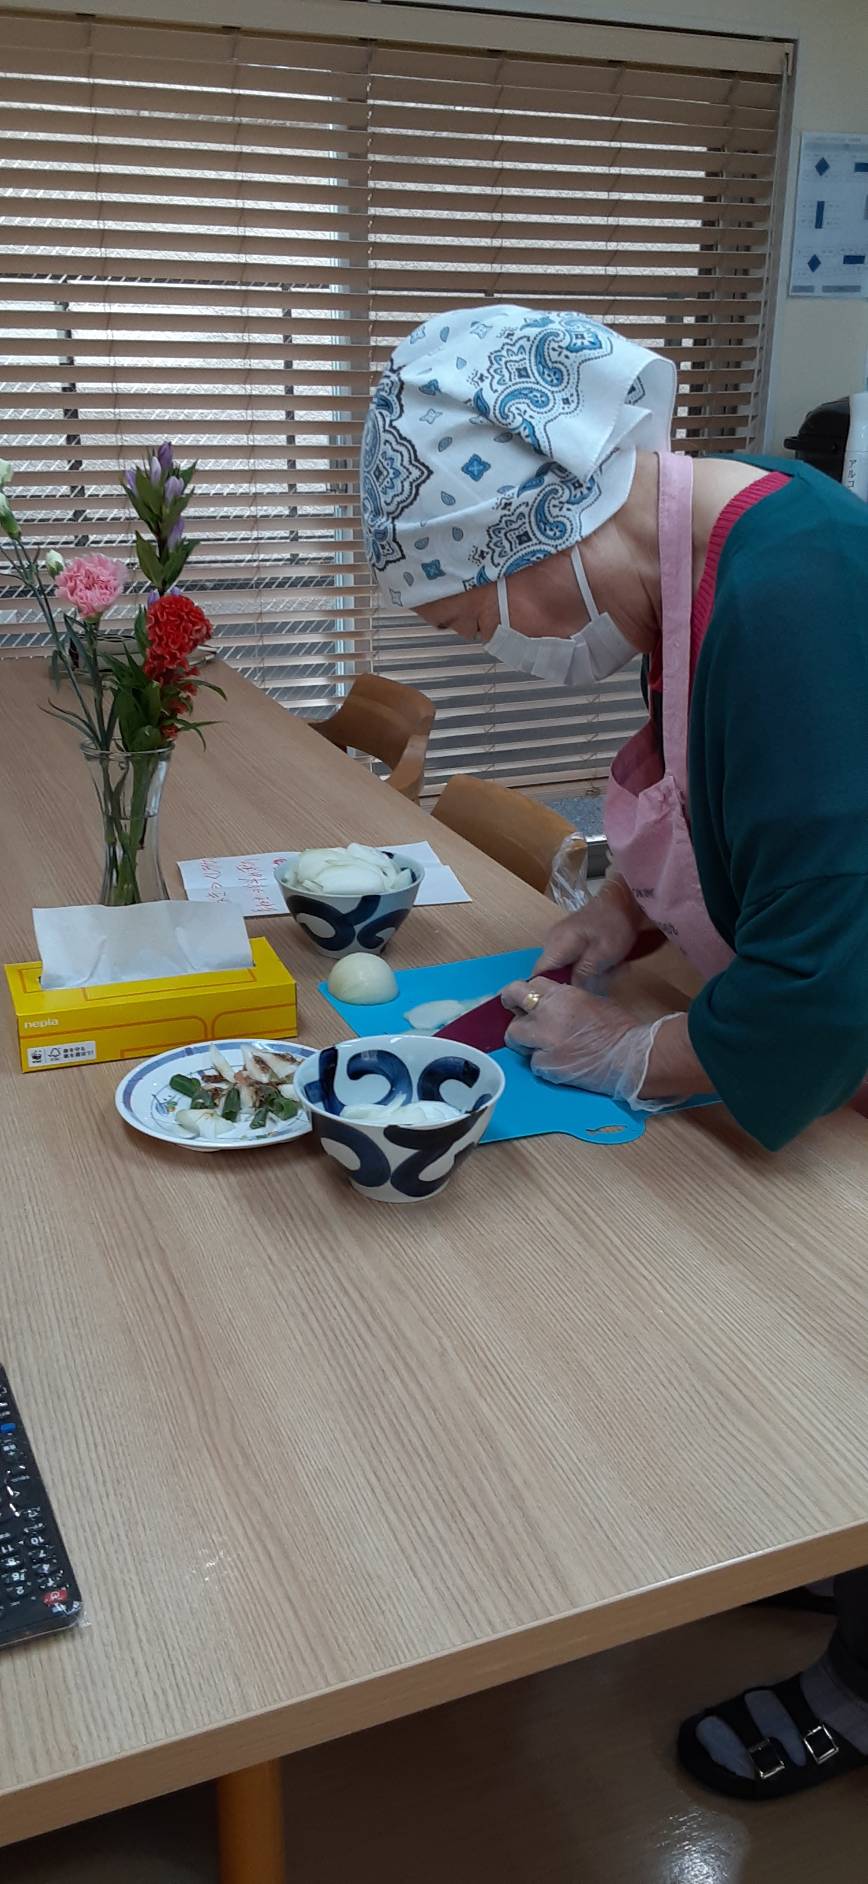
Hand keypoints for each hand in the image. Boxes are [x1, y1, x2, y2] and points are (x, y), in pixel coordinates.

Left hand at [501, 976, 674, 1106]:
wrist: (630, 1057)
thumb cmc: (618, 1028)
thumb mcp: (589, 1000)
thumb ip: (564, 999)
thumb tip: (548, 1003)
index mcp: (560, 995)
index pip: (524, 985)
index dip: (522, 994)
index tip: (521, 1000)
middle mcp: (547, 1015)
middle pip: (512, 1007)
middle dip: (515, 1012)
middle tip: (522, 1020)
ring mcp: (544, 1042)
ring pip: (515, 1037)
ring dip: (525, 1040)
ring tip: (541, 1045)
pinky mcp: (546, 1067)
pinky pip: (533, 1063)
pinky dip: (543, 1063)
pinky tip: (559, 1062)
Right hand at [537, 873, 642, 984]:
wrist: (625, 900)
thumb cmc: (615, 926)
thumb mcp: (603, 954)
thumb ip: (582, 974)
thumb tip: (567, 991)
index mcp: (557, 944)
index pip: (538, 974)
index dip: (548, 990)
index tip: (569, 998)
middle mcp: (552, 941)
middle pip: (553, 973)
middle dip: (576, 981)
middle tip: (602, 979)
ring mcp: (559, 938)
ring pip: (565, 968)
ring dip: (586, 973)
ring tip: (610, 968)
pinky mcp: (569, 938)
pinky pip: (572, 959)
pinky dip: (588, 964)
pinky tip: (607, 962)